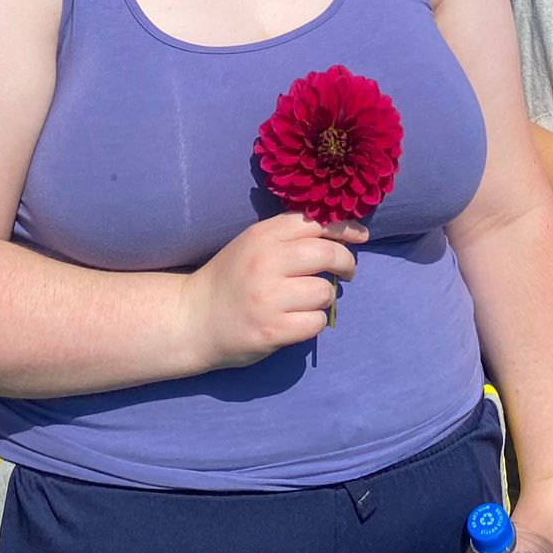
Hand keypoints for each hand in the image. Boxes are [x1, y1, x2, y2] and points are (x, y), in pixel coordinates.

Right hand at [180, 213, 367, 369]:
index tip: (361, 236)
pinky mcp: (272, 330)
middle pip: (328, 254)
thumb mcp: (252, 245)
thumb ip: (288, 235)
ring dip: (323, 298)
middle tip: (346, 272)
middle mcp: (266, 262)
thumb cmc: (229, 279)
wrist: (191, 319)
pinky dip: (313, 322)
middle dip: (346, 263)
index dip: (345, 228)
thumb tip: (340, 233)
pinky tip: (297, 321)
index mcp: (262, 236)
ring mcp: (269, 298)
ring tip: (306, 302)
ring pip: (325, 292)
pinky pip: (316, 322)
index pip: (316, 222)